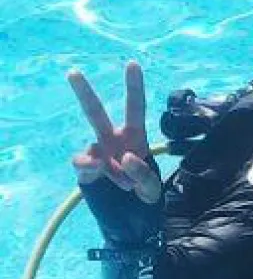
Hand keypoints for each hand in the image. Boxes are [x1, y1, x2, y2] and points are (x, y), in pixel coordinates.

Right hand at [68, 61, 161, 202]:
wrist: (129, 215)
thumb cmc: (144, 189)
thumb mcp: (152, 187)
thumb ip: (144, 174)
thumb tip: (125, 157)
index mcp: (135, 135)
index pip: (136, 107)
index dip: (134, 86)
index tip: (132, 63)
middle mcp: (112, 139)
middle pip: (95, 113)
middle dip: (84, 93)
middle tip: (72, 72)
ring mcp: (96, 154)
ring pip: (92, 152)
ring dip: (115, 171)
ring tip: (128, 184)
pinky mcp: (85, 169)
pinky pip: (84, 166)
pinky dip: (96, 173)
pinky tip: (106, 178)